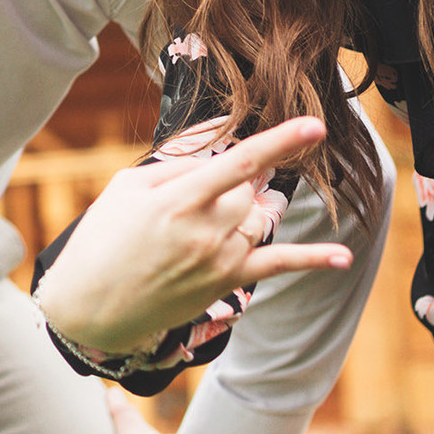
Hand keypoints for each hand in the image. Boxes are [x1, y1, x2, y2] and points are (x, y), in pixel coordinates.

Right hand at [33, 116, 348, 355]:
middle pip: (248, 191)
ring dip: (252, 206)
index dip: (280, 142)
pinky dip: (312, 260)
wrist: (89, 306)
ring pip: (260, 218)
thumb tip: (217, 147)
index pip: (239, 164)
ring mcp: (220, 260)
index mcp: (178, 200)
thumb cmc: (103, 238)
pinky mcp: (226, 283)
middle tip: (208, 188)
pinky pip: (277, 266)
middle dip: (238, 182)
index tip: (315, 126)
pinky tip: (343, 256)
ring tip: (222, 208)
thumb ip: (176, 164)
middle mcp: (206, 231)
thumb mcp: (127, 187)